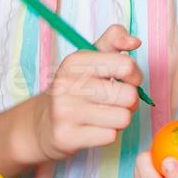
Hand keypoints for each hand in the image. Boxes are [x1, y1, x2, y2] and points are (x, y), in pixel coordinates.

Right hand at [26, 24, 141, 163]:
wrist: (42, 123)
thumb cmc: (74, 88)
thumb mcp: (89, 58)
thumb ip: (114, 40)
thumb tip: (135, 42)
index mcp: (75, 61)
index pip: (126, 66)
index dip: (135, 75)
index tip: (126, 79)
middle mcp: (67, 85)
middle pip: (129, 95)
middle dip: (129, 101)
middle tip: (115, 101)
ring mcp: (65, 112)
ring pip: (123, 118)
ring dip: (120, 118)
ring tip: (105, 114)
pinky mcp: (67, 137)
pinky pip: (110, 136)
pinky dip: (107, 134)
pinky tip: (94, 128)